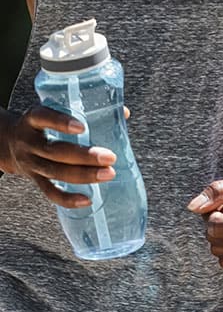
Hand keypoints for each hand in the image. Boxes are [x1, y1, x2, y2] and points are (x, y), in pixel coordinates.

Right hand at [0, 107, 115, 207]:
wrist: (9, 142)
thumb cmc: (45, 124)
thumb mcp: (55, 111)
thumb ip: (86, 111)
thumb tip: (123, 113)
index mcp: (33, 120)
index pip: (43, 117)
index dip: (60, 122)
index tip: (82, 127)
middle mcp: (29, 142)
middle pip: (55, 151)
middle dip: (84, 156)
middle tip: (110, 157)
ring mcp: (30, 163)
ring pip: (55, 172)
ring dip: (83, 175)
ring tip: (108, 174)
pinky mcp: (34, 179)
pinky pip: (49, 192)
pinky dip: (68, 199)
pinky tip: (88, 200)